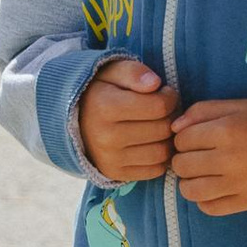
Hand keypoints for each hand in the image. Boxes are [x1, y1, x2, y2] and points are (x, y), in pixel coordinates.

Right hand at [79, 57, 179, 183]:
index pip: (159, 106)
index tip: (164, 93)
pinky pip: (155, 170)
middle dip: (171, 116)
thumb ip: (134, 72)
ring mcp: (110, 159)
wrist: (75, 121)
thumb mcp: (113, 72)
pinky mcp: (116, 174)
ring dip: (168, 138)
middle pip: (163, 129)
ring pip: (162, 152)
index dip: (170, 97)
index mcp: (105, 107)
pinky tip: (153, 142)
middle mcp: (107, 137)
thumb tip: (155, 84)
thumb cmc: (102, 92)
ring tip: (161, 125)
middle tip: (165, 110)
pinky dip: (161, 157)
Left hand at [168, 96, 246, 217]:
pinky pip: (210, 208)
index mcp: (226, 130)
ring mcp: (238, 184)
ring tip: (201, 175)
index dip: (184, 138)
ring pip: (190, 190)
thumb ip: (203, 110)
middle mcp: (230, 159)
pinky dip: (205, 200)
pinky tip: (213, 189)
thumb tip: (175, 128)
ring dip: (190, 182)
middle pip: (182, 165)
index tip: (195, 139)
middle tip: (197, 157)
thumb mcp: (240, 105)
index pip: (182, 139)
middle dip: (184, 159)